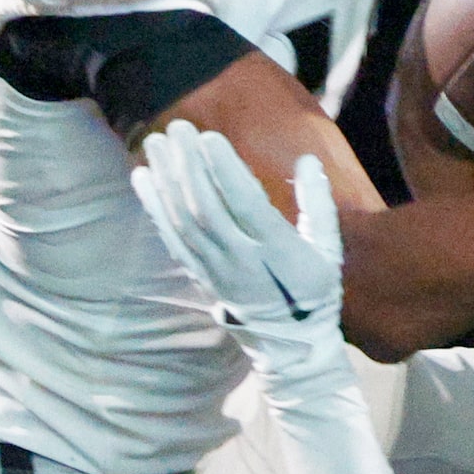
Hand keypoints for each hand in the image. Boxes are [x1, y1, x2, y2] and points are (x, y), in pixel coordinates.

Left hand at [129, 122, 349, 387]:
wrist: (290, 346)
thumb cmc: (314, 292)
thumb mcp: (329, 252)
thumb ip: (319, 205)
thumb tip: (308, 160)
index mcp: (280, 253)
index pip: (246, 205)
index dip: (225, 171)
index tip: (209, 138)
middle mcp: (243, 262)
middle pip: (206, 208)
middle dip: (189, 165)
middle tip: (178, 127)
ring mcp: (216, 270)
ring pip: (183, 220)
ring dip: (167, 179)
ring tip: (157, 142)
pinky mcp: (200, 275)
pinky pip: (171, 238)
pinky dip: (155, 207)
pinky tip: (143, 178)